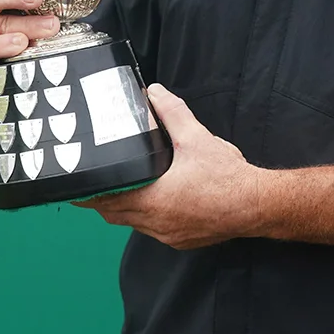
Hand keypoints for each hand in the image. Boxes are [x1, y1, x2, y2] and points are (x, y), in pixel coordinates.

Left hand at [74, 85, 263, 248]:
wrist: (258, 206)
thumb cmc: (227, 177)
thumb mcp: (197, 138)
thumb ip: (172, 113)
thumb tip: (154, 92)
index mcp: (153, 200)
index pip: (107, 202)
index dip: (89, 194)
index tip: (75, 187)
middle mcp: (155, 223)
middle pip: (115, 216)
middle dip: (103, 201)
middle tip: (93, 183)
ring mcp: (168, 235)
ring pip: (134, 224)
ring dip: (125, 209)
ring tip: (122, 188)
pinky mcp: (182, 240)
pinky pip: (154, 230)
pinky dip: (147, 217)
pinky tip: (156, 200)